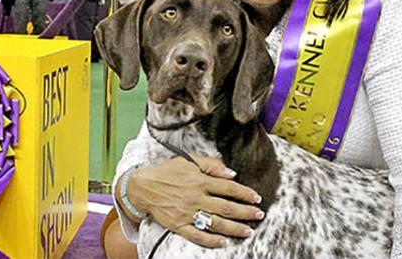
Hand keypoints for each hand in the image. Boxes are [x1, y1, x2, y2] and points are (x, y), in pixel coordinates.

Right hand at [126, 155, 262, 247]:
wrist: (142, 186)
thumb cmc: (166, 171)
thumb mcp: (188, 159)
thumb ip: (211, 164)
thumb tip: (231, 173)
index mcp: (199, 180)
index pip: (228, 187)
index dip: (245, 193)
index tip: (256, 198)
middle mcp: (195, 197)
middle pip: (226, 207)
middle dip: (245, 212)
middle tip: (259, 215)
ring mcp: (187, 213)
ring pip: (216, 223)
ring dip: (234, 228)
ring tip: (248, 230)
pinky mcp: (178, 225)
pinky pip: (197, 236)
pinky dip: (211, 241)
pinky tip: (223, 242)